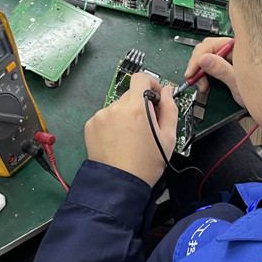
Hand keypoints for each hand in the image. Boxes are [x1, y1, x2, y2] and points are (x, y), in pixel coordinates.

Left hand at [85, 72, 178, 187]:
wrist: (120, 183)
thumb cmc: (146, 164)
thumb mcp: (169, 136)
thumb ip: (170, 108)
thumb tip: (167, 91)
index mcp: (137, 108)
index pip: (141, 77)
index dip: (151, 83)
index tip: (154, 96)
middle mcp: (116, 108)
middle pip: (131, 94)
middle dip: (140, 104)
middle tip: (146, 125)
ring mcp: (101, 116)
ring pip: (118, 106)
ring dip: (126, 115)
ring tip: (131, 137)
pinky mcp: (91, 125)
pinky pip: (106, 116)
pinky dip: (113, 124)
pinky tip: (119, 140)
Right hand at [184, 37, 243, 106]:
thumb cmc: (261, 93)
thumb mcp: (239, 83)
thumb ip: (222, 70)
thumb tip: (204, 59)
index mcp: (238, 47)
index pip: (211, 45)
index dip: (198, 58)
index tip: (192, 72)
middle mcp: (232, 49)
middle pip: (206, 49)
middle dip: (198, 64)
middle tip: (196, 80)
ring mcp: (228, 56)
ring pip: (205, 57)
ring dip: (200, 71)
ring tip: (203, 86)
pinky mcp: (225, 65)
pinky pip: (208, 64)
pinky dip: (203, 74)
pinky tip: (206, 84)